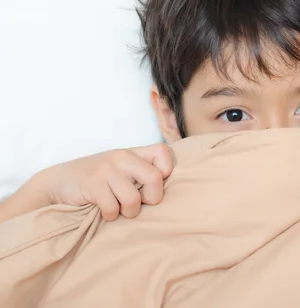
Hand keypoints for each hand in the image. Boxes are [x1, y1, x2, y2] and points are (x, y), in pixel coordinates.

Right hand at [37, 144, 172, 220]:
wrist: (58, 181)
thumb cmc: (98, 179)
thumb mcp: (121, 169)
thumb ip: (142, 173)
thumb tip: (171, 191)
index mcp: (133, 153)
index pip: (163, 152)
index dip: (166, 171)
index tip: (153, 185)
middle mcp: (122, 157)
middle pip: (154, 178)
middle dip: (151, 199)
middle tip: (140, 203)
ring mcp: (106, 169)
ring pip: (133, 199)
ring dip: (128, 212)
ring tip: (119, 209)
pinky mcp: (92, 184)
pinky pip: (112, 208)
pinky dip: (110, 216)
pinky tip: (104, 211)